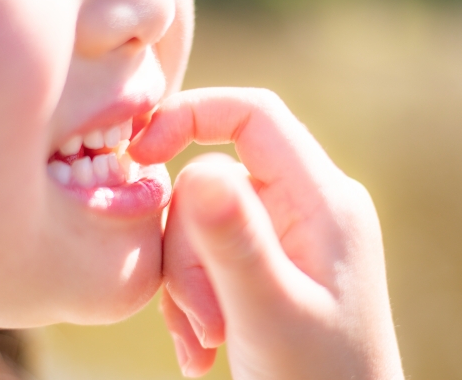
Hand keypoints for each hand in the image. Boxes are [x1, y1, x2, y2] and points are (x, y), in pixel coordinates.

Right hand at [129, 88, 403, 379]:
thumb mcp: (271, 314)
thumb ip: (235, 242)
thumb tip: (194, 171)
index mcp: (322, 201)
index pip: (253, 116)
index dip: (191, 116)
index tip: (139, 153)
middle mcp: (303, 207)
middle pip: (210, 184)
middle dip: (188, 252)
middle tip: (205, 320)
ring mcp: (281, 235)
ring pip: (197, 224)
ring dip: (187, 285)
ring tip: (207, 341)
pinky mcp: (262, 262)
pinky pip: (202, 255)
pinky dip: (191, 298)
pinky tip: (204, 346)